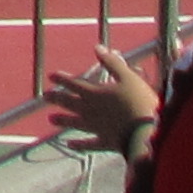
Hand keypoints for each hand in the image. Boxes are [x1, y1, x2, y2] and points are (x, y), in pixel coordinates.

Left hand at [42, 39, 157, 149]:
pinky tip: (70, 145)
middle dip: (57, 98)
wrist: (148, 133)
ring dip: (63, 120)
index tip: (50, 76)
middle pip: (69, 102)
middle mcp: (91, 110)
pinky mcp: (106, 142)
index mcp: (95, 93)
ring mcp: (97, 127)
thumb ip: (112, 63)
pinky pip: (89, 144)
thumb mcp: (128, 77)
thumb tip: (97, 47)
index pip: (74, 83)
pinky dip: (80, 145)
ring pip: (75, 123)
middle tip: (45, 97)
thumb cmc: (140, 102)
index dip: (62, 79)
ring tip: (51, 119)